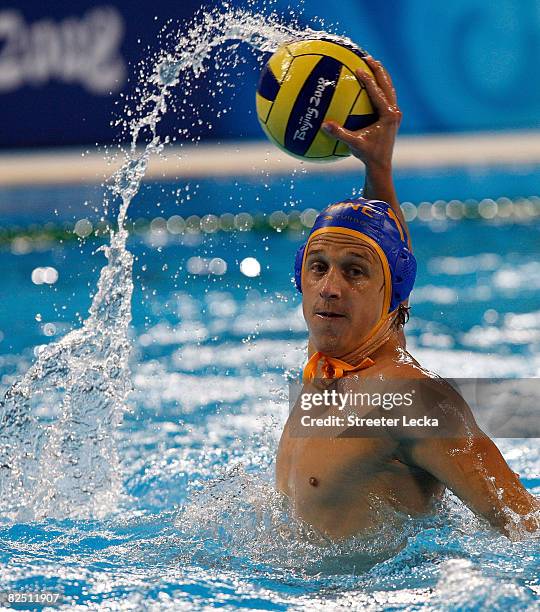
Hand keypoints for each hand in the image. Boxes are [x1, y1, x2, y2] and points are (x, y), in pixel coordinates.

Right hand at [322, 55, 401, 170]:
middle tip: (368, 57)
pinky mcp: (392, 118)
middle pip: (387, 85)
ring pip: (389, 89)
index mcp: (388, 116)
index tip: (358, 68)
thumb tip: (324, 125)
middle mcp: (394, 112)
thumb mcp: (353, 144)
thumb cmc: (367, 155)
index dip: (368, 79)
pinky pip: (386, 98)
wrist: (381, 165)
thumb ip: (340, 134)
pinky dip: (379, 88)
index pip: (377, 92)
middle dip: (378, 70)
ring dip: (381, 76)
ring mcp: (395, 114)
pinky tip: (370, 84)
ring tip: (372, 65)